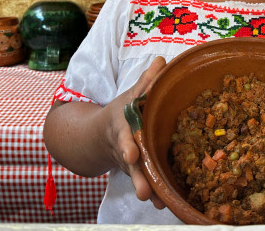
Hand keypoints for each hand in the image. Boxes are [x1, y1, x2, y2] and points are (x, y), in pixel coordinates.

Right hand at [104, 56, 166, 208]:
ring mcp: (129, 163)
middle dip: (137, 177)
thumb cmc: (122, 112)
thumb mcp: (131, 95)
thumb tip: (161, 61)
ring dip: (146, 189)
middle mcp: (125, 147)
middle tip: (144, 192)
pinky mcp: (137, 172)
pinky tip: (165, 204)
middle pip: (130, 164)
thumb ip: (146, 82)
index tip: (132, 154)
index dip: (128, 145)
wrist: (99, 135)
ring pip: (137, 178)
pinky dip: (154, 195)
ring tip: (155, 202)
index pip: (125, 136)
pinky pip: (146, 183)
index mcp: (123, 127)